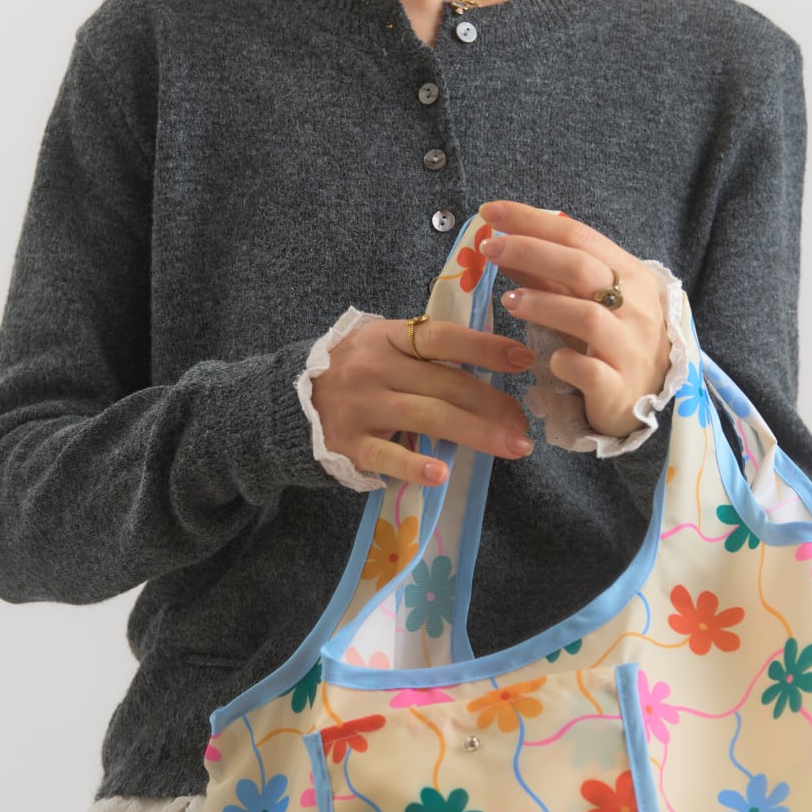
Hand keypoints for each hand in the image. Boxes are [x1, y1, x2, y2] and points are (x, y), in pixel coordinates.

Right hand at [312, 311, 536, 487]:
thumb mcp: (380, 346)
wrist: (287, 403)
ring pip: (428, 417)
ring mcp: (362, 407)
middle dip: (493, 403)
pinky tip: (442, 474)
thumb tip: (490, 363)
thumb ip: (423, 351)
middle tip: (524, 423)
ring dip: (476, 432)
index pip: (442, 337)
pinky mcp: (349, 444)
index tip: (523, 359)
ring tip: (512, 446)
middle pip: (445, 384)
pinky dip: (415, 465)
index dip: (484, 348)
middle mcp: (375, 368)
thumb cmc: (351, 373)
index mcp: (387, 337)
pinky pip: (388, 455)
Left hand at [474, 201, 671, 440]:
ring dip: (543, 304)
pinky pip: (589, 370)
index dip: (533, 221)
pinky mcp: (619, 388)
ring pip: (587, 316)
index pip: (579, 236)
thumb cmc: (611, 344)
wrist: (646, 402)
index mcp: (632, 276)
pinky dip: (565, 361)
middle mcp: (637, 307)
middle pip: (581, 267)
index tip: (490, 211)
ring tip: (508, 300)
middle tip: (490, 248)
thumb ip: (547, 277)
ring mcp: (630, 348)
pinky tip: (549, 359)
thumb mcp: (582, 303)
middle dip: (529, 251)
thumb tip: (504, 245)